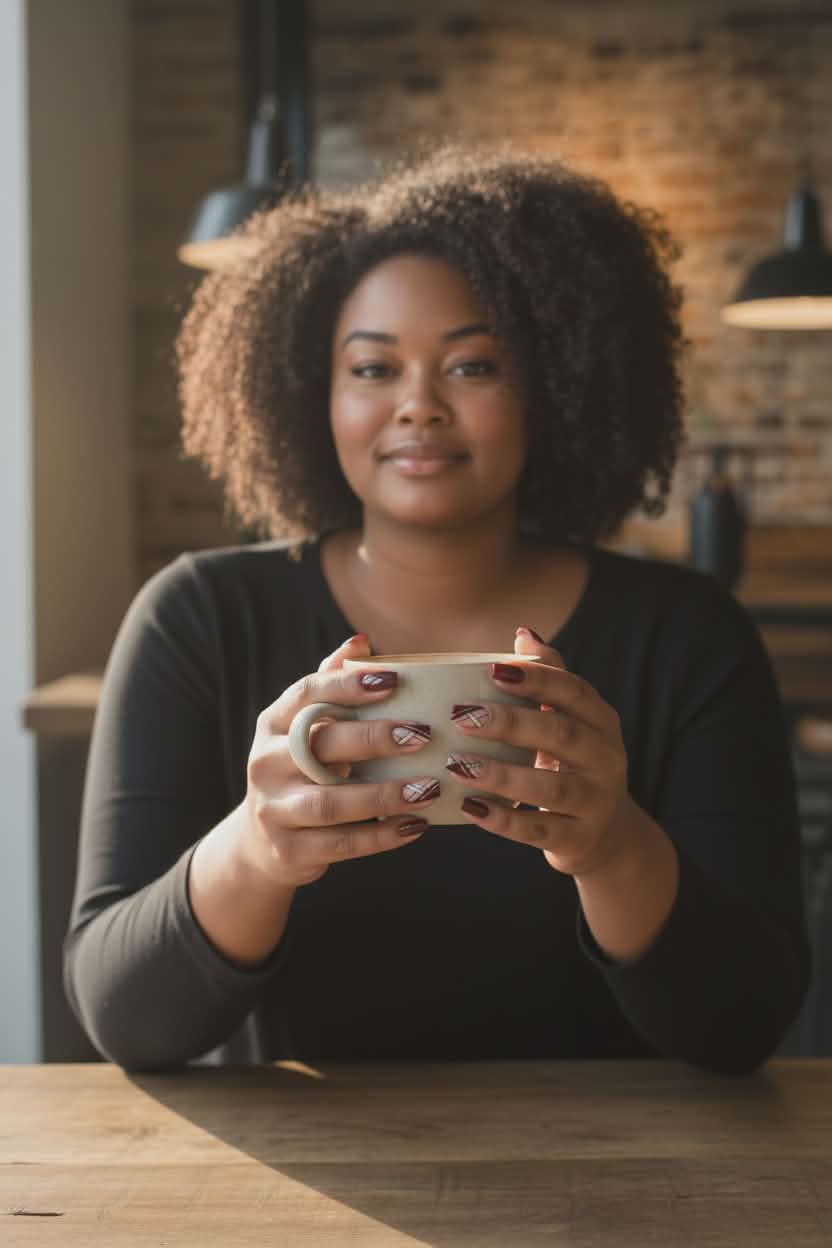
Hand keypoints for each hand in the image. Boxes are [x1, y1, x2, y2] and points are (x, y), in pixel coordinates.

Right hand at [241, 634, 438, 886]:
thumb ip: (331, 684)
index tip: (394, 680)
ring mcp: (273, 809)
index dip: (348, 684)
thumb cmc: (300, 770)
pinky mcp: (288, 850)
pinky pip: (340, 844)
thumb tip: (362, 642)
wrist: (262, 843)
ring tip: (428, 788)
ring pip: (330, 802)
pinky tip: (416, 825)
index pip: (306, 694)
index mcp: (273, 724)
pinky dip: (381, 837)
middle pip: (320, 746)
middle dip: (373, 739)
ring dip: (383, 795)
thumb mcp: (306, 728)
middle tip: (421, 735)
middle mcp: (265, 763)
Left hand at [448, 626, 633, 877]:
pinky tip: (470, 808)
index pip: (573, 692)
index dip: (536, 680)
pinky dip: (504, 820)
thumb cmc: (573, 762)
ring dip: (502, 775)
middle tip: (462, 716)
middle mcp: (606, 757)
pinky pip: (539, 829)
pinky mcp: (579, 838)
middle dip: (511, 724)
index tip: (493, 671)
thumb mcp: (570, 721)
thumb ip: (549, 678)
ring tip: (458, 765)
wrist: (607, 833)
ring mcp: (596, 801)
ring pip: (551, 787)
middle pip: (561, 734)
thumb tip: (523, 634)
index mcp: (601, 720)